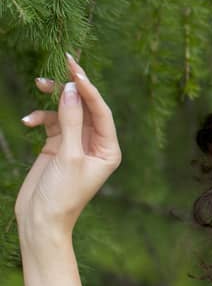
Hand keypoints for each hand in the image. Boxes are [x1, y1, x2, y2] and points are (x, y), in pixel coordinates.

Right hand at [16, 52, 122, 235]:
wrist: (40, 221)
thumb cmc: (61, 195)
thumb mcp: (68, 156)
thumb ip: (70, 121)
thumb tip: (71, 90)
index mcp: (109, 149)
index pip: (102, 110)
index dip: (89, 88)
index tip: (75, 69)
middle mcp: (96, 144)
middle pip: (86, 106)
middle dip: (72, 87)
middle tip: (61, 64)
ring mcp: (76, 144)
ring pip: (67, 110)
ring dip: (53, 99)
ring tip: (39, 85)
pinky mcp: (58, 146)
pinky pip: (52, 122)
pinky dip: (40, 118)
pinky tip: (27, 121)